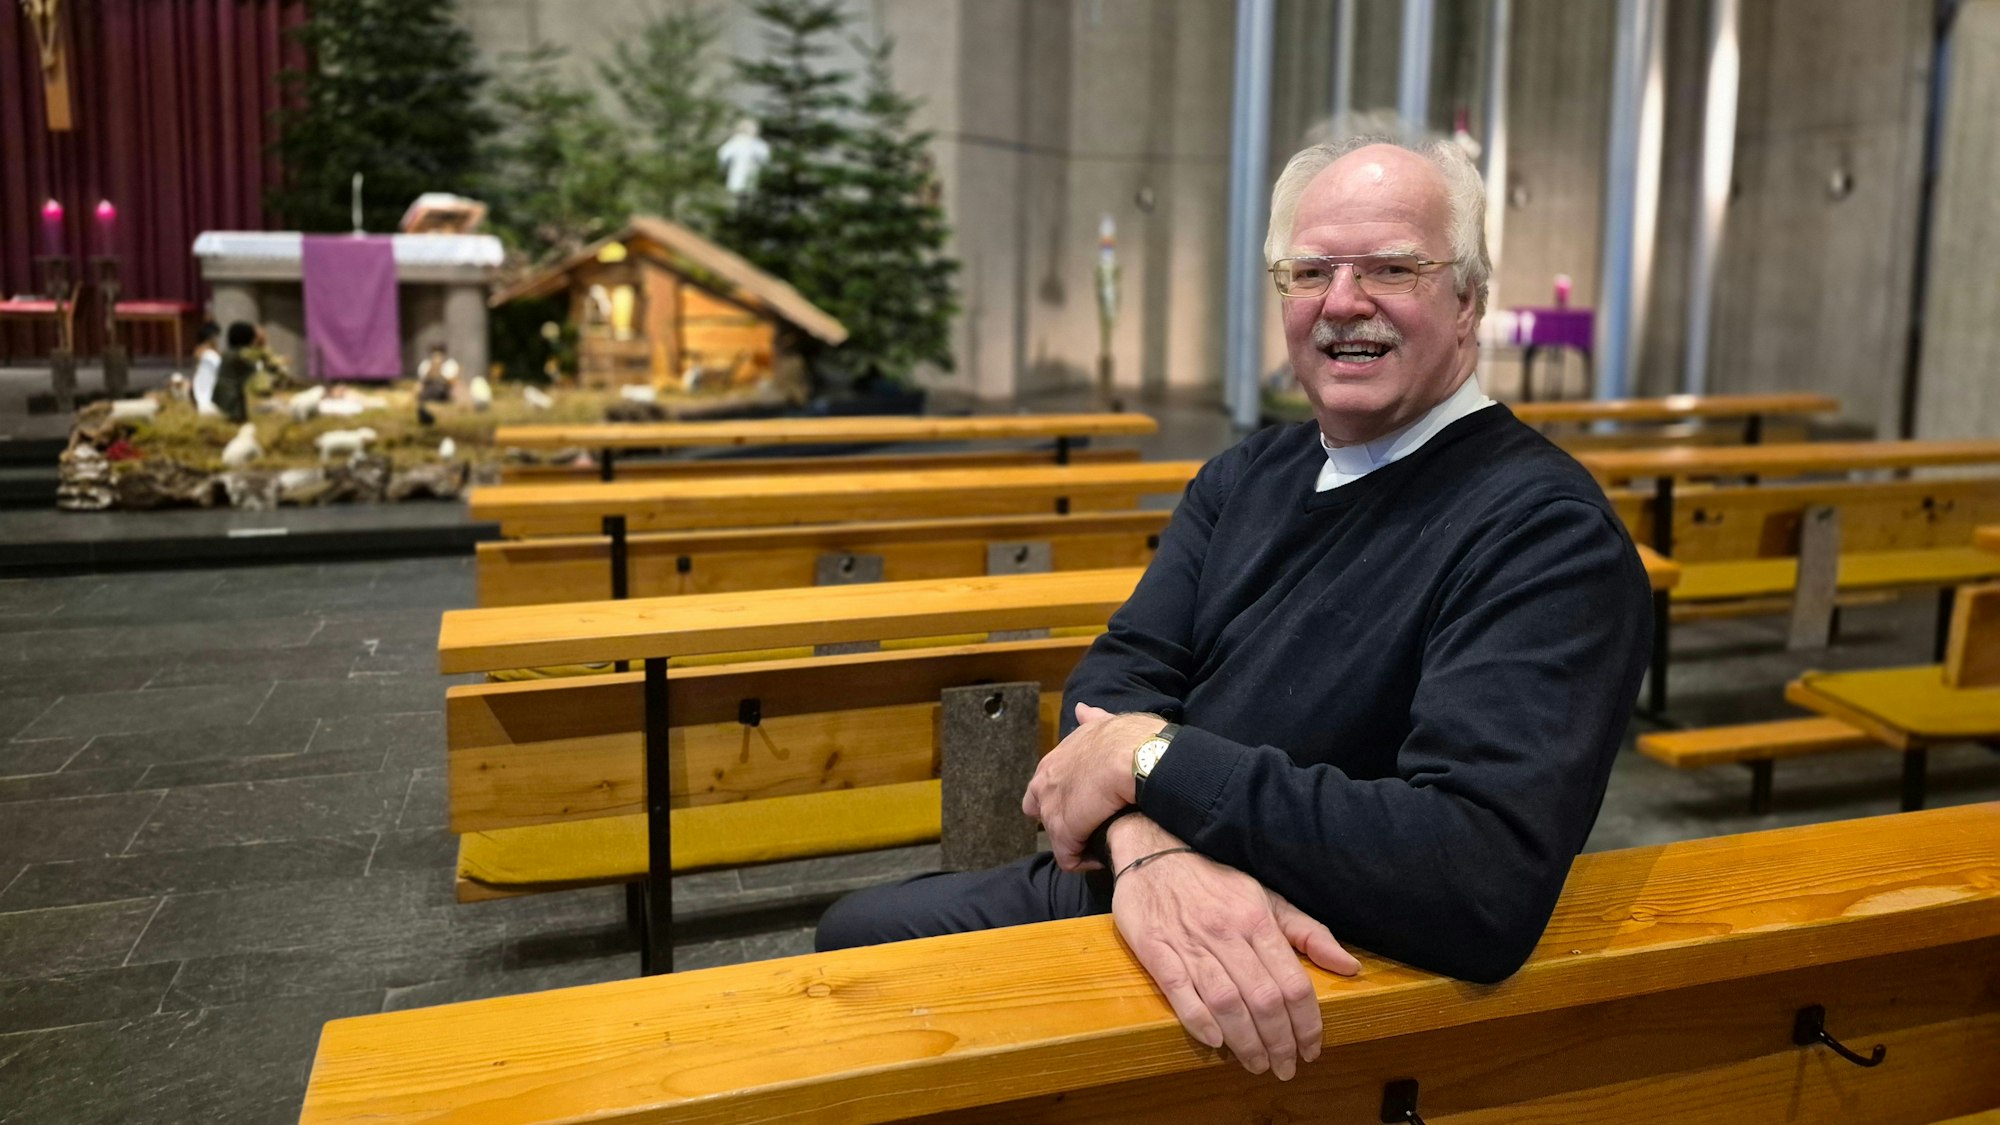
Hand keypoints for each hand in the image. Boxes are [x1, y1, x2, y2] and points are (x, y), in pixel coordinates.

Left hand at [1022, 703, 1161, 870]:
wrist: (1138, 757)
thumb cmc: (1132, 739)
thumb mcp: (1107, 723)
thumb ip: (1091, 720)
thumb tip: (1082, 710)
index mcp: (1055, 759)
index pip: (1043, 786)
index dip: (1063, 797)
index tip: (1088, 802)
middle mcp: (1046, 783)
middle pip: (1041, 812)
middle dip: (1064, 820)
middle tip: (1093, 823)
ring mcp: (1052, 808)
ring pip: (1057, 836)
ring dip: (1077, 840)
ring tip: (1103, 840)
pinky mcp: (1064, 832)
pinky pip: (1068, 857)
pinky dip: (1085, 860)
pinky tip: (1104, 854)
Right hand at [1108, 816, 1360, 1079]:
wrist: (1153, 850)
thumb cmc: (1215, 879)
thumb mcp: (1267, 897)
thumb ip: (1308, 934)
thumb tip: (1350, 967)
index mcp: (1258, 919)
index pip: (1293, 983)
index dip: (1307, 1024)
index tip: (1312, 1049)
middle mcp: (1227, 933)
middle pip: (1263, 1000)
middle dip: (1280, 1043)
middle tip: (1285, 1068)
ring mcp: (1190, 943)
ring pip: (1226, 1002)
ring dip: (1246, 1042)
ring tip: (1257, 1064)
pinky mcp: (1155, 950)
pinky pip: (1180, 992)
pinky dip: (1199, 1021)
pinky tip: (1216, 1043)